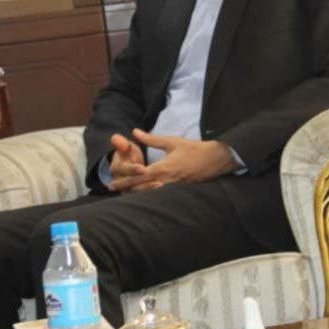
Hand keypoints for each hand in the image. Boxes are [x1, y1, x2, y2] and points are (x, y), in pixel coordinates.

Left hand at [108, 129, 235, 191]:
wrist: (216, 160)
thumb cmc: (194, 149)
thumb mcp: (172, 142)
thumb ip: (151, 139)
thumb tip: (135, 132)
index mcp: (163, 169)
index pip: (139, 176)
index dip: (124, 180)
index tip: (112, 183)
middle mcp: (166, 181)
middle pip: (141, 188)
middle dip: (126, 189)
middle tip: (112, 189)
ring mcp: (173, 188)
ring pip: (150, 194)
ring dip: (136, 193)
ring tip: (122, 194)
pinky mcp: (180, 190)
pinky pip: (161, 195)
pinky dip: (150, 195)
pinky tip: (143, 195)